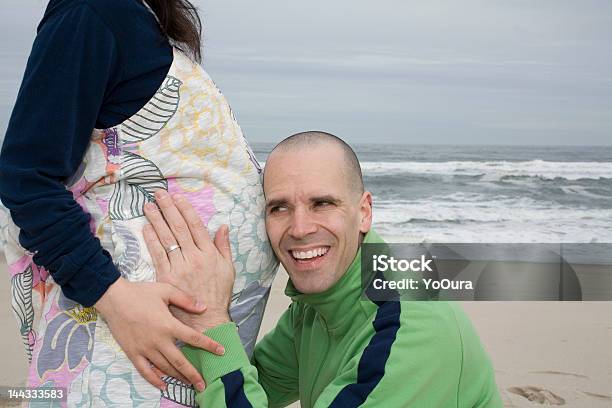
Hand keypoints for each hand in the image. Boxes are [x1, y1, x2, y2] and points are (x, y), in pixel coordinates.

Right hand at [94, 277, 223, 390]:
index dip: (209, 345)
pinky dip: (154, 380)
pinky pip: (145, 371)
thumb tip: (203, 308)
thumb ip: (186, 300)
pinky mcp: (133, 353)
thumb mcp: (166, 291)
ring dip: (178, 377)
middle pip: (180, 362)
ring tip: (189, 383)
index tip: (221, 352)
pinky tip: (163, 385)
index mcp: (169, 325)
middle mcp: (158, 340)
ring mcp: (145, 349)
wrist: (114, 299)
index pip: (194, 338)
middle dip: (194, 374)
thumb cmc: (141, 293)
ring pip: (165, 368)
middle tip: (204, 384)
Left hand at [143, 190, 234, 331]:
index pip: (196, 226)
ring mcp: (180, 267)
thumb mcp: (228, 269)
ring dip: (157, 220)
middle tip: (159, 194)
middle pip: (179, 228)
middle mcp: (194, 257)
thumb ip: (224, 246)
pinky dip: (151, 240)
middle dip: (168, 209)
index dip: (186, 210)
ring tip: (148, 206)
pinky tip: (146, 228)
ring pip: (167, 239)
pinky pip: (158, 255)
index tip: (178, 197)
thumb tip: (223, 227)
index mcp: (209, 253)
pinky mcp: (167, 278)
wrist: (207, 320)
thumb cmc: (218, 295)